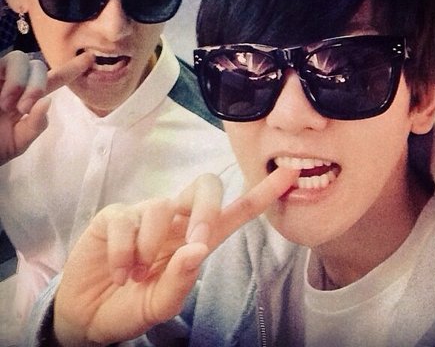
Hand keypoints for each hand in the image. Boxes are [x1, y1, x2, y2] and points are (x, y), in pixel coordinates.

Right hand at [0, 50, 93, 164]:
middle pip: (38, 66)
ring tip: (6, 104)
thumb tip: (46, 102)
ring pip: (19, 58)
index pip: (53, 80)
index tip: (91, 59)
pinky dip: (8, 79)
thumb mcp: (17, 142)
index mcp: (25, 99)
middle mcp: (12, 84)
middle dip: (37, 85)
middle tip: (22, 109)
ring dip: (19, 81)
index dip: (72, 69)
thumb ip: (35, 126)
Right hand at [53, 168, 298, 345]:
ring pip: (161, 206)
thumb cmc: (131, 306)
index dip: (263, 194)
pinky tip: (118, 270)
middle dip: (206, 208)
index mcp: (197, 239)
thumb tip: (196, 249)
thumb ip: (180, 280)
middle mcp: (176, 219)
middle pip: (206, 185)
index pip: (235, 212)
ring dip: (150, 248)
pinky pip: (125, 220)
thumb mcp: (160, 304)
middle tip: (196, 241)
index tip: (292, 175)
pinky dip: (121, 252)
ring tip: (135, 275)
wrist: (87, 314)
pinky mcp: (115, 215)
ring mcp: (145, 213)